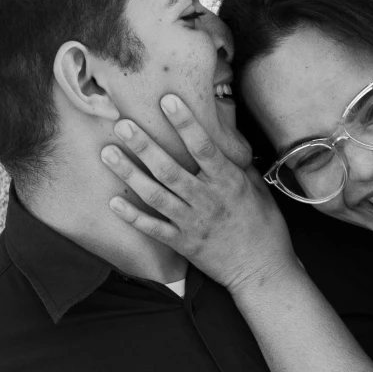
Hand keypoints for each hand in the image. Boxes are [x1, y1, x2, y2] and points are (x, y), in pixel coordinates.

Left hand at [104, 95, 294, 294]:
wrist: (262, 270)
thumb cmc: (264, 225)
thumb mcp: (257, 188)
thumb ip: (236, 163)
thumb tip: (223, 133)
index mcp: (229, 182)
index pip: (204, 147)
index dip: (185, 123)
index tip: (167, 100)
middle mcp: (208, 200)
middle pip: (170, 169)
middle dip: (144, 146)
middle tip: (122, 124)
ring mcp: (193, 223)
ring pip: (155, 195)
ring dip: (130, 174)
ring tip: (108, 154)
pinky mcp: (183, 244)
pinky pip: (153, 228)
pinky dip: (132, 216)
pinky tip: (113, 201)